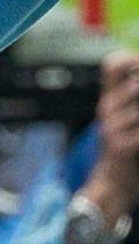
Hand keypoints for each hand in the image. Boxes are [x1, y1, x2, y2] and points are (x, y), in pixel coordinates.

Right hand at [83, 51, 138, 224]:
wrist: (113, 184)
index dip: (132, 59)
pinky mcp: (118, 146)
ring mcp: (111, 128)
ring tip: (138, 128)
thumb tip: (138, 86)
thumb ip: (133, 100)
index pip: (113, 65)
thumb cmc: (127, 149)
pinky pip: (138, 133)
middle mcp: (107, 110)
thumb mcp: (128, 120)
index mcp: (110, 100)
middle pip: (134, 87)